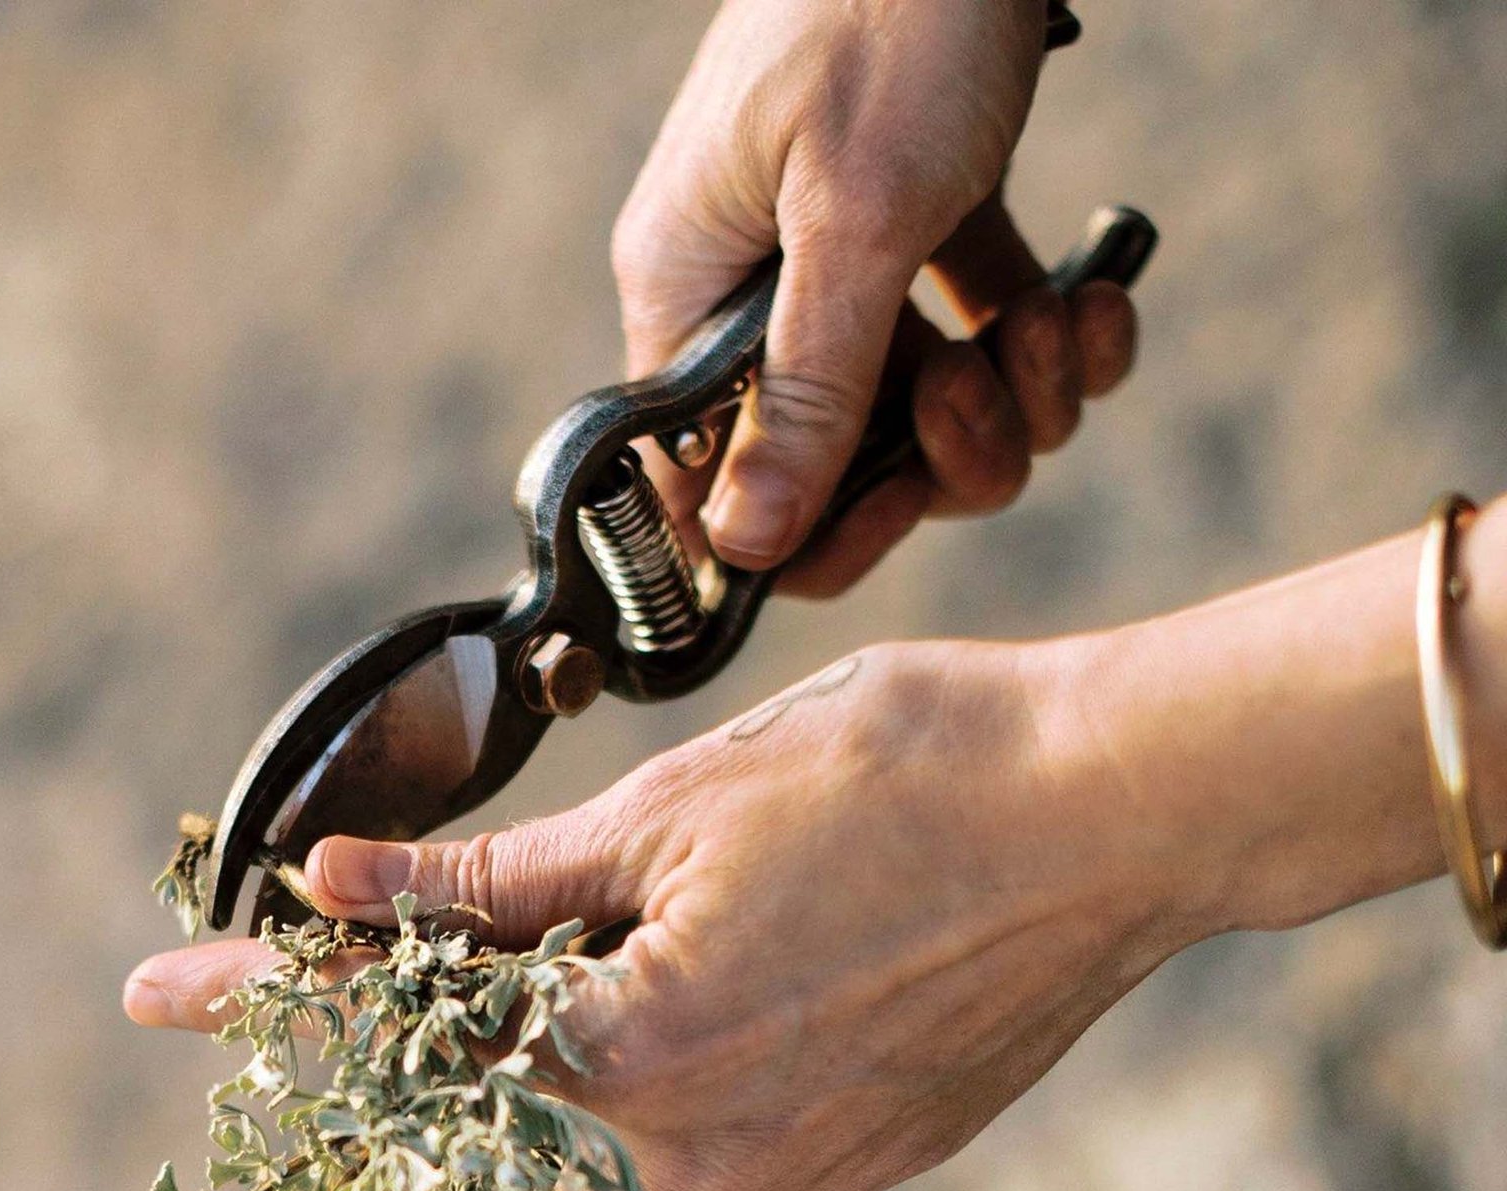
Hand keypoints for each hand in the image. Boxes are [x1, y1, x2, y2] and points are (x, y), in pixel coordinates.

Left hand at [127, 638, 1187, 1190]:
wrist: (1112, 810)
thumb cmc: (911, 770)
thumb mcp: (684, 798)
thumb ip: (505, 878)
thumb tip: (350, 889)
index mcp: (646, 1045)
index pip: (400, 1046)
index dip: (265, 1001)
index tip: (170, 989)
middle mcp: (713, 1154)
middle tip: (351, 1137)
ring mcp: (795, 1185)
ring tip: (467, 1149)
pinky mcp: (857, 1171)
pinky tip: (622, 1114)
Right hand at [615, 0, 1139, 594]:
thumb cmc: (895, 11)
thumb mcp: (857, 221)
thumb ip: (809, 394)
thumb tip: (744, 545)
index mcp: (691, 296)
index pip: (715, 486)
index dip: (805, 532)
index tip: (900, 509)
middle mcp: (753, 296)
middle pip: (840, 468)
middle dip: (943, 456)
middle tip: (993, 393)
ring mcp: (838, 266)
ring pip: (925, 418)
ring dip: (1015, 401)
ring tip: (1055, 326)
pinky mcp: (920, 231)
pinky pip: (979, 342)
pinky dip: (1045, 342)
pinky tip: (1090, 301)